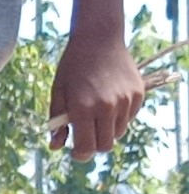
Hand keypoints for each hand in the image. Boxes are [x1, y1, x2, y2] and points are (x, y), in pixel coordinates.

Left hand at [48, 32, 144, 159]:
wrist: (98, 39)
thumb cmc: (73, 67)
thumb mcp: (58, 92)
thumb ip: (57, 122)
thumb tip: (56, 147)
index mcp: (82, 108)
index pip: (86, 147)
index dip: (80, 154)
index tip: (76, 152)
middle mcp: (107, 107)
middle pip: (105, 145)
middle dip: (94, 145)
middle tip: (85, 136)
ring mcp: (125, 101)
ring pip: (117, 133)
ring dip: (106, 130)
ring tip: (96, 112)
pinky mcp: (138, 95)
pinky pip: (129, 118)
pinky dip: (119, 117)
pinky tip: (109, 99)